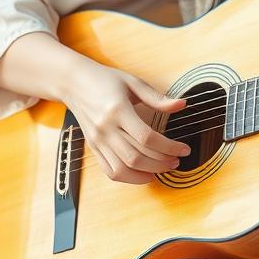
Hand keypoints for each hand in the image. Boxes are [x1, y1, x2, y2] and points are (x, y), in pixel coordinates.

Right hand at [61, 59, 190, 184]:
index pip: (147, 138)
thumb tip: (182, 104)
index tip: (184, 149)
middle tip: (176, 161)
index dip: (169, 147)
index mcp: (118, 110)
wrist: (74, 83)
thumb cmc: (105, 80)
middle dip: (161, 164)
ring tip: (163, 169)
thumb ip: (158, 97)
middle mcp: (106, 128)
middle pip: (136, 157)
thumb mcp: (133, 83)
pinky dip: (128, 178)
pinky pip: (110, 171)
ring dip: (146, 174)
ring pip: (122, 168)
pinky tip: (144, 174)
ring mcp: (97, 140)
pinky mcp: (93, 147)